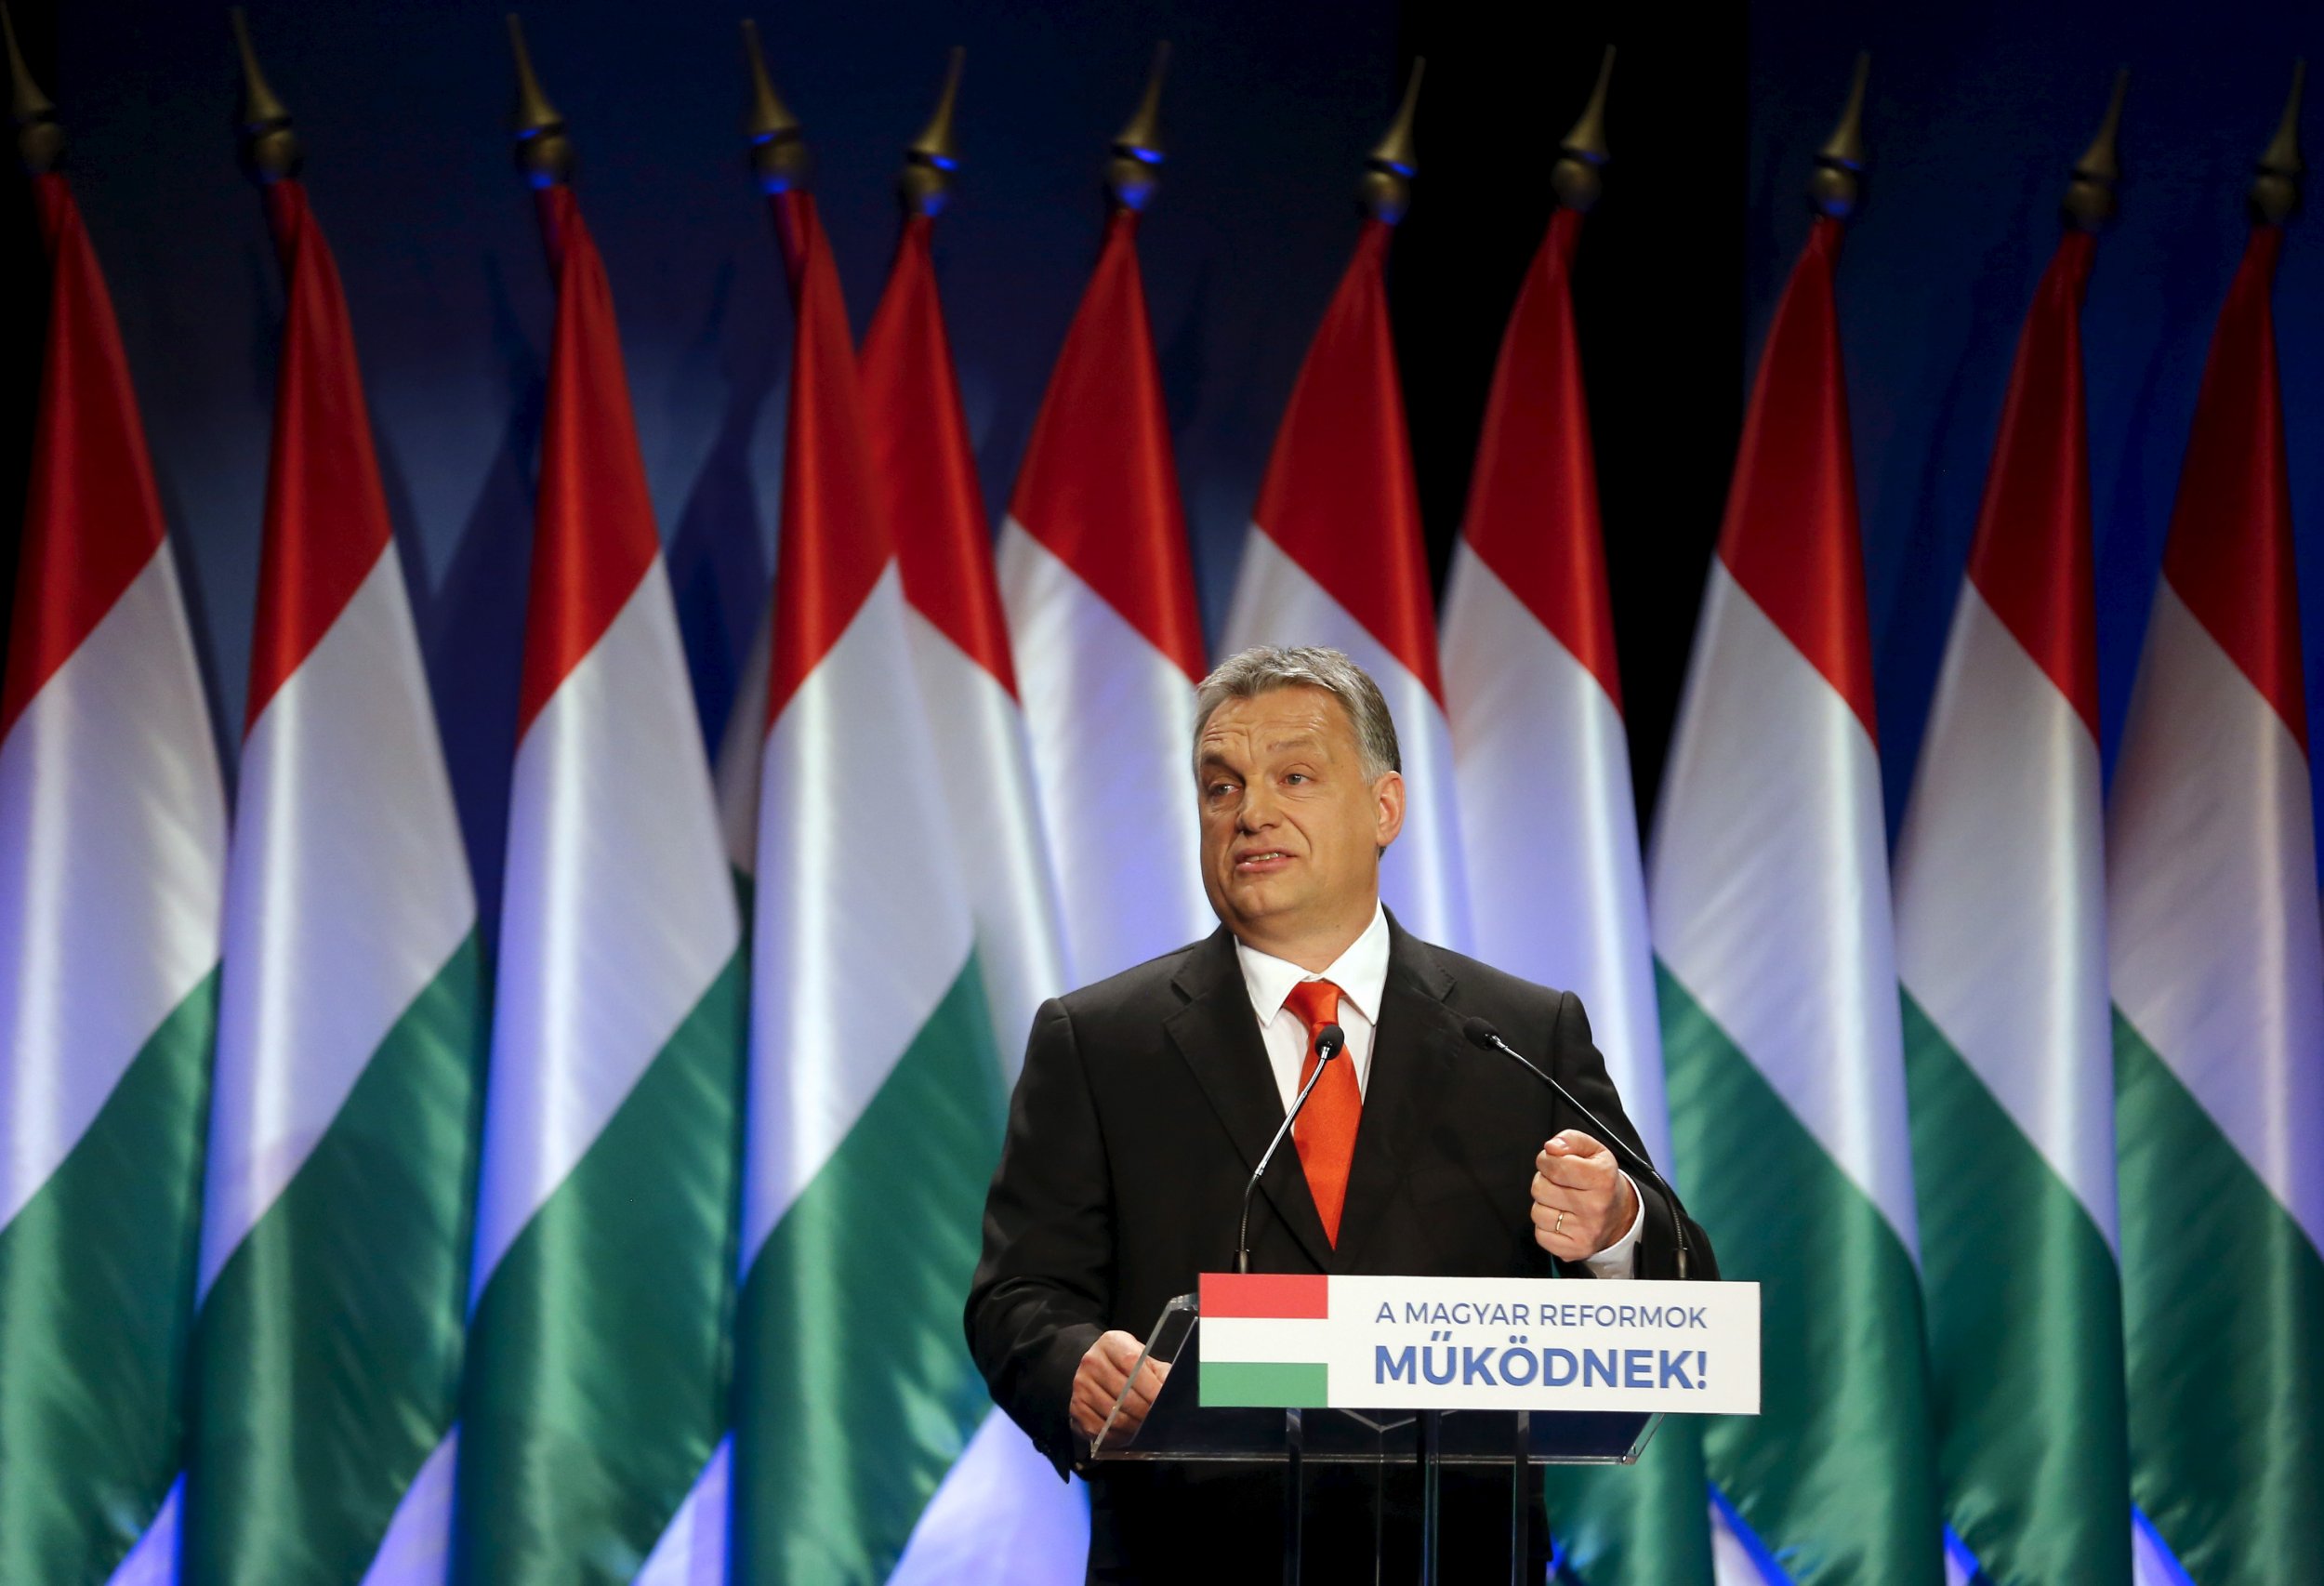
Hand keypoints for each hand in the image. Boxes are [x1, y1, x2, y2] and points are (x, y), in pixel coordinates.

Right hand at [1069, 1329, 1170, 1440]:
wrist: (1096, 1371)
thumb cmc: (1128, 1366)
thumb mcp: (1146, 1361)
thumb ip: (1160, 1373)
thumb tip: (1173, 1391)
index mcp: (1111, 1343)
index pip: (1132, 1363)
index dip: (1150, 1386)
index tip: (1163, 1401)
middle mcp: (1091, 1361)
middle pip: (1122, 1393)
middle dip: (1144, 1412)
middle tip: (1159, 1422)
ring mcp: (1081, 1385)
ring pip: (1112, 1415)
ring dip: (1133, 1427)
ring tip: (1146, 1429)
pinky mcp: (1076, 1407)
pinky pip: (1099, 1430)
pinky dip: (1117, 1436)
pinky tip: (1128, 1434)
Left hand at [1531, 1131, 1636, 1260]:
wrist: (1621, 1215)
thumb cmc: (1602, 1179)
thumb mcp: (1594, 1150)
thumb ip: (1571, 1139)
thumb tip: (1551, 1147)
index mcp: (1601, 1178)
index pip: (1555, 1165)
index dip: (1546, 1160)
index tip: (1552, 1161)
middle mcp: (1595, 1207)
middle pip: (1540, 1189)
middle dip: (1544, 1181)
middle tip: (1558, 1182)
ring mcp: (1585, 1232)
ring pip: (1537, 1212)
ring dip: (1544, 1204)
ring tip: (1561, 1201)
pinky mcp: (1575, 1250)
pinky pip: (1540, 1235)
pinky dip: (1546, 1226)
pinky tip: (1561, 1219)